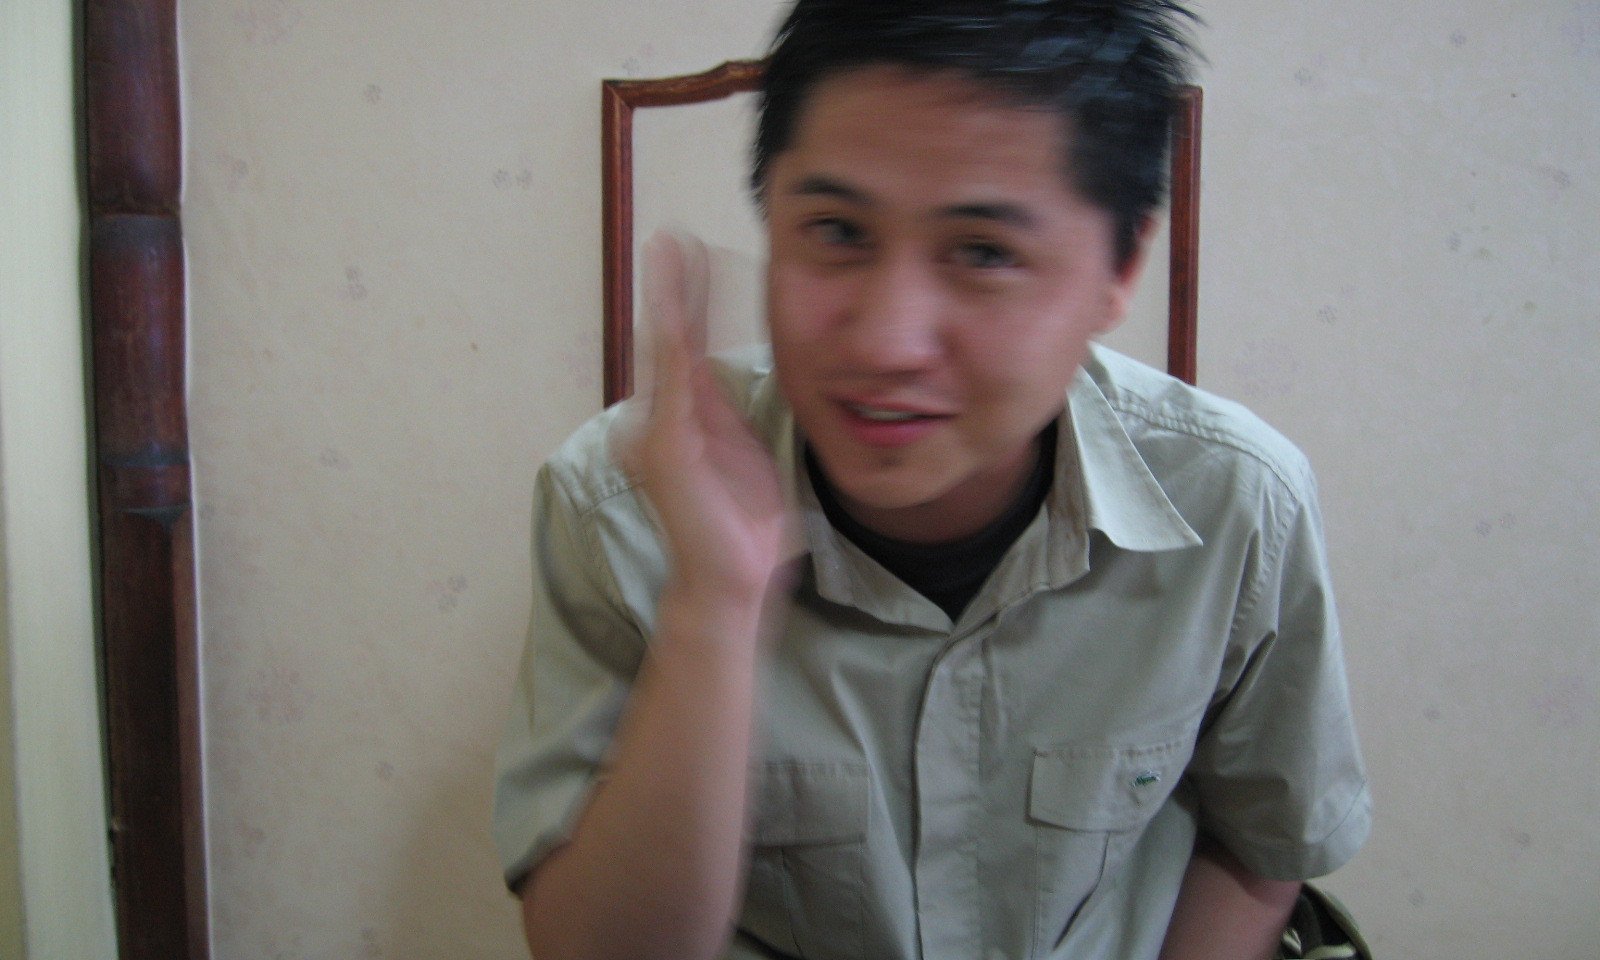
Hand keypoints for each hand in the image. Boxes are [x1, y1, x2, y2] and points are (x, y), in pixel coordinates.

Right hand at [617, 232, 793, 604]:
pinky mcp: (666, 446)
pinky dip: (671, 343)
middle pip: (673, 339)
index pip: (692, 348)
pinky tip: (670, 309)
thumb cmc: (744, 530)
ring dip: (668, 300)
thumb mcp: (750, 458)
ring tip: (669, 253)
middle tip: (674, 237)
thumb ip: (736, 418)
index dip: (695, 303)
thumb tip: (742, 381)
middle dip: (674, 287)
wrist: (732, 581)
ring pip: (667, 351)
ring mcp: (661, 431)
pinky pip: (672, 383)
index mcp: (693, 418)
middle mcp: (668, 419)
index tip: (699, 258)